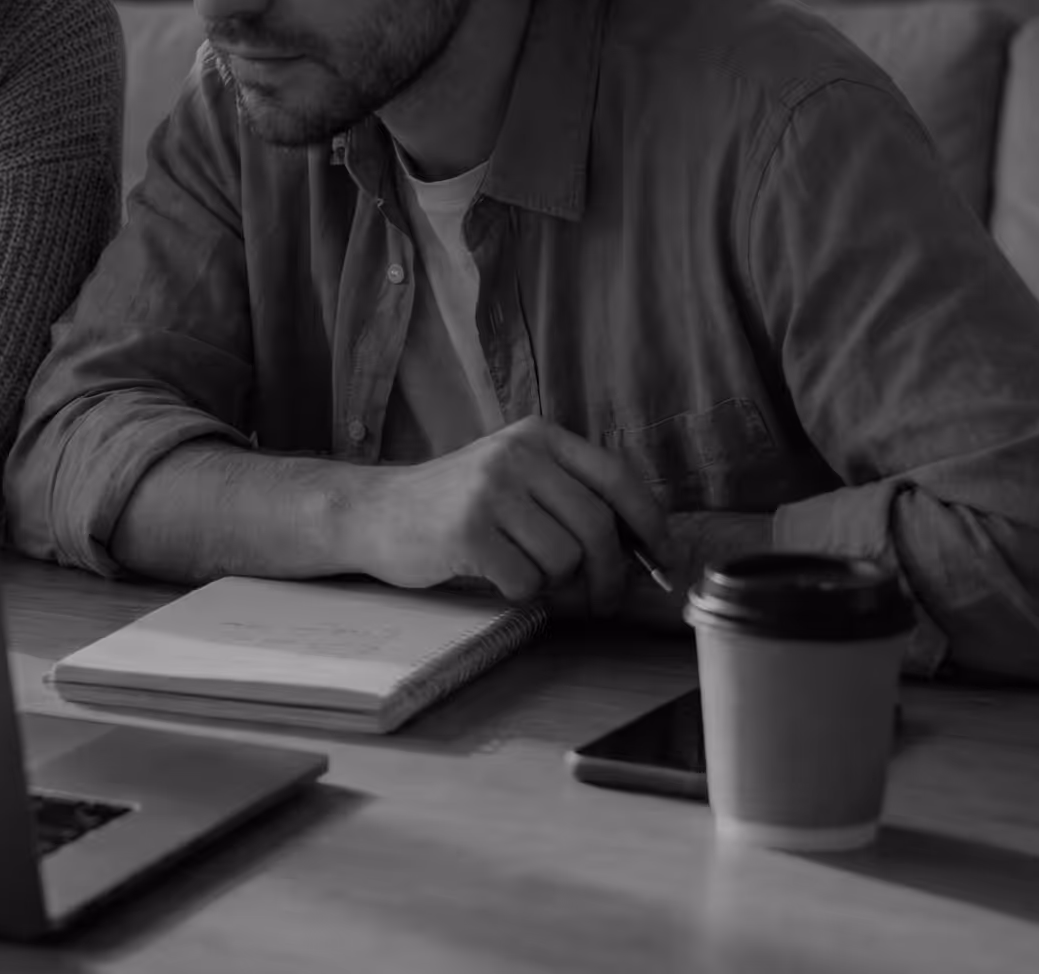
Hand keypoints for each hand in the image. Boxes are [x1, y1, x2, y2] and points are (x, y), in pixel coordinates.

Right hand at [338, 417, 664, 607]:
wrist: (374, 512)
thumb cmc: (454, 504)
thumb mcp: (512, 476)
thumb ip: (569, 495)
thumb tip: (641, 548)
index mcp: (538, 437)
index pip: (618, 478)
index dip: (650, 524)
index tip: (663, 560)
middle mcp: (517, 455)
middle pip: (597, 527)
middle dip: (611, 576)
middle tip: (604, 602)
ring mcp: (489, 490)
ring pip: (564, 559)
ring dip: (555, 584)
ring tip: (525, 573)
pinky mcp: (466, 531)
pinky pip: (525, 581)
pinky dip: (519, 592)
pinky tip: (494, 576)